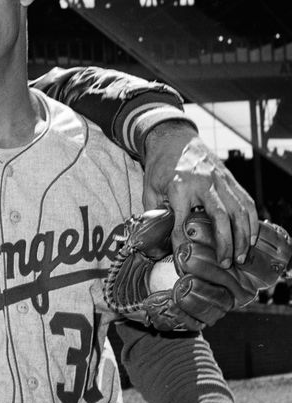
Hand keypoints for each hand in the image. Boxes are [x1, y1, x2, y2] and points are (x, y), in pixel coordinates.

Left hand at [141, 123, 257, 267]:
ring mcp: (220, 181)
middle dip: (225, 243)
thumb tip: (155, 239)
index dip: (184, 244)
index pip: (183, 222)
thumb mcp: (149, 189)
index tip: (184, 260)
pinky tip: (252, 237)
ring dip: (243, 236)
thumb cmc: (160, 167)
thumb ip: (154, 213)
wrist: (174, 138)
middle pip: (220, 217)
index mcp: (179, 187)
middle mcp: (203, 184)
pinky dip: (252, 220)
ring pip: (239, 211)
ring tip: (241, 256)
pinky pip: (246, 201)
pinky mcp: (230, 179)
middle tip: (225, 263)